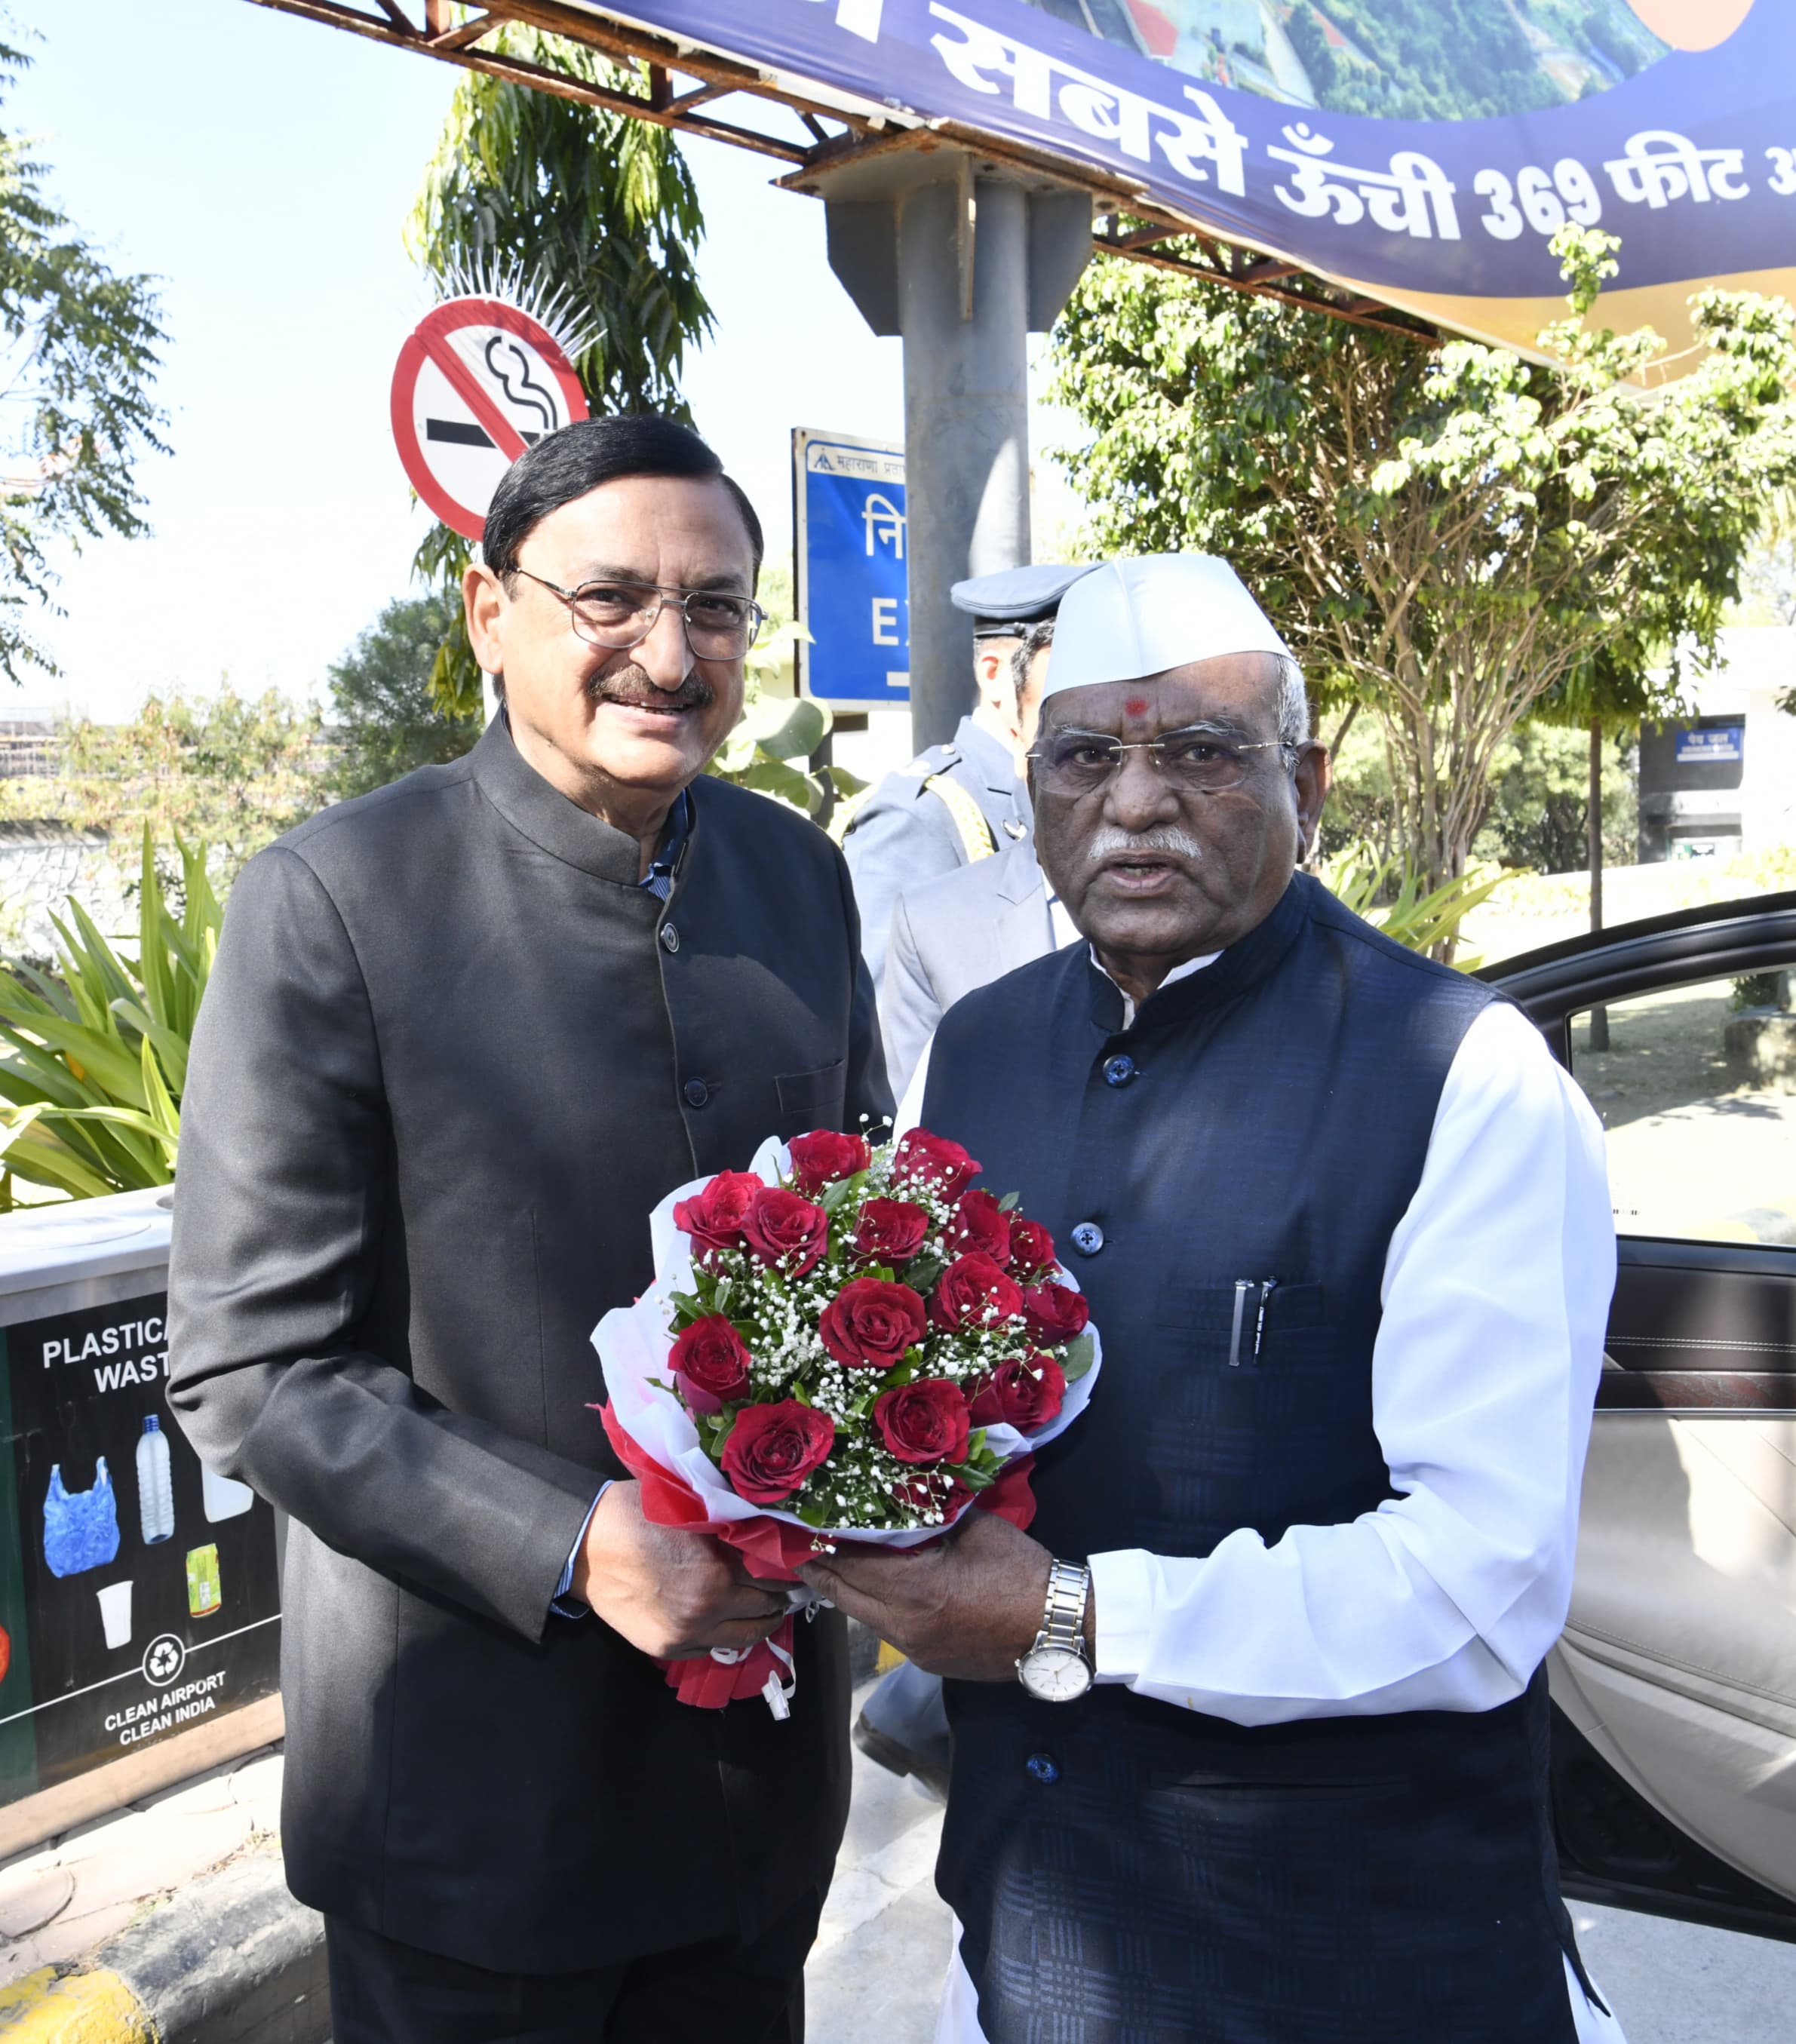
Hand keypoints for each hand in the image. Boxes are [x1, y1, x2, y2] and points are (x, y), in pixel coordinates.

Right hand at [572, 1481, 785, 1659]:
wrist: (587, 1548)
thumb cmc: (636, 1517)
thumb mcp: (691, 1511)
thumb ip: (727, 1527)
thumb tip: (763, 1531)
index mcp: (719, 1569)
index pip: (773, 1575)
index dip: (787, 1569)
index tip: (796, 1565)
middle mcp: (709, 1607)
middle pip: (764, 1608)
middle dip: (778, 1597)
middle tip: (788, 1589)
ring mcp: (688, 1633)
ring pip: (744, 1637)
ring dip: (761, 1622)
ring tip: (769, 1610)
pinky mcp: (667, 1648)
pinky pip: (712, 1648)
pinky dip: (726, 1635)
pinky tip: (731, 1622)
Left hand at [798, 1509, 1087, 1682]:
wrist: (1061, 1629)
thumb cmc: (1020, 1572)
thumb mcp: (976, 1527)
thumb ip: (931, 1510)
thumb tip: (898, 1489)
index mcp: (915, 1590)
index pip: (849, 1564)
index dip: (822, 1544)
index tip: (801, 1525)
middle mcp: (904, 1626)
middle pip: (843, 1596)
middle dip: (821, 1570)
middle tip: (804, 1543)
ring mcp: (914, 1650)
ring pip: (862, 1615)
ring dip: (848, 1589)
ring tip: (837, 1559)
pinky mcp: (927, 1663)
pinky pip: (887, 1630)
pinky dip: (875, 1607)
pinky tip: (881, 1587)